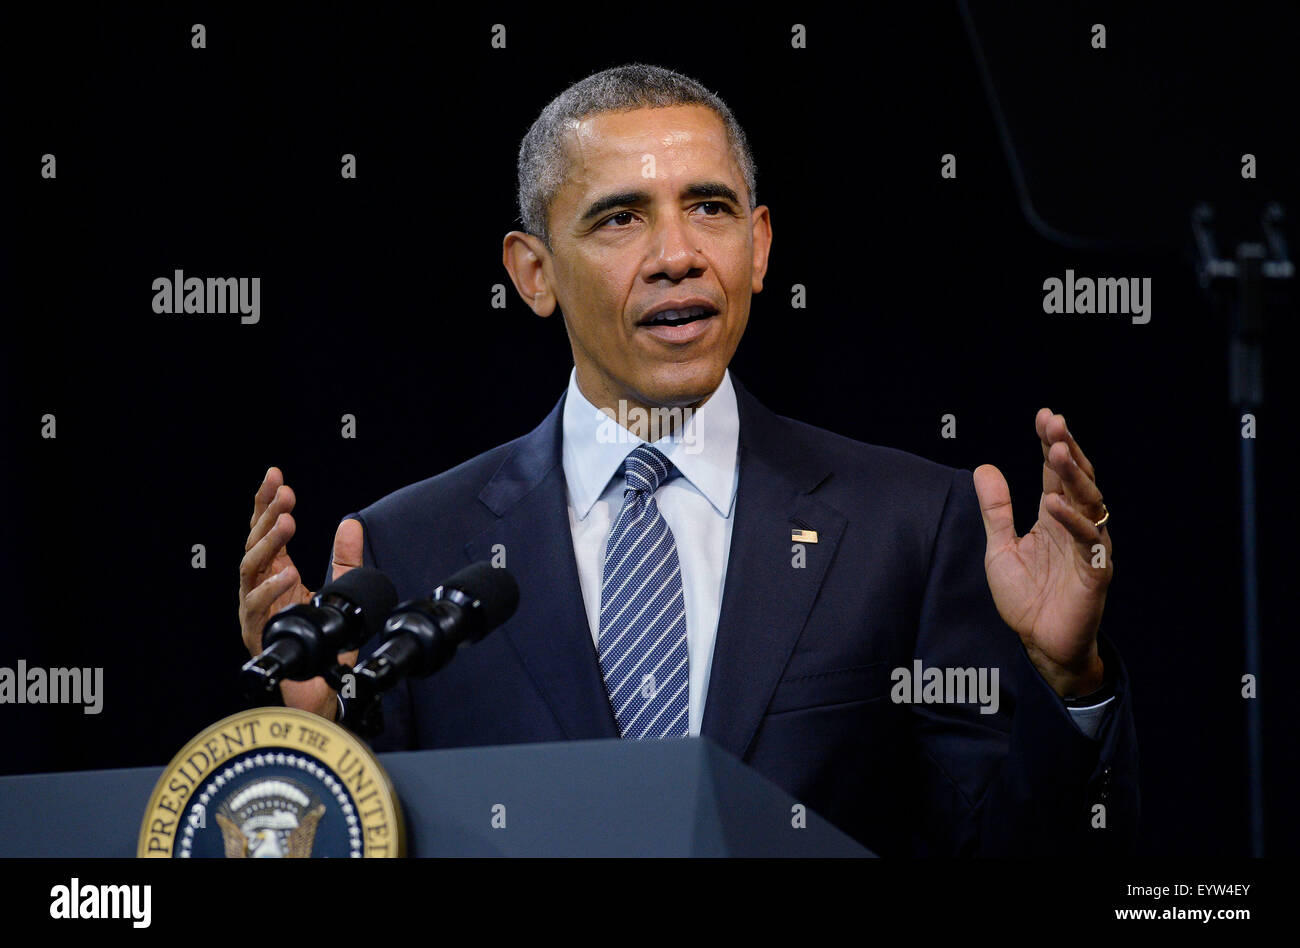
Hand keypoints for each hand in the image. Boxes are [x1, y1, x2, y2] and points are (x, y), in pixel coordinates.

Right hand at [238, 466, 363, 719]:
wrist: (322, 687)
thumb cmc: (327, 639)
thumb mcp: (343, 589)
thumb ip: (346, 558)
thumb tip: (351, 522)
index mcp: (276, 572)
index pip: (265, 530)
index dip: (266, 502)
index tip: (275, 474)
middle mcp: (260, 587)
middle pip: (255, 542)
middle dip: (268, 515)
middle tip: (285, 494)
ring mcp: (253, 609)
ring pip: (249, 569)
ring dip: (267, 544)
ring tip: (287, 522)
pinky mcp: (255, 633)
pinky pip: (255, 607)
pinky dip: (271, 589)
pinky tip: (289, 573)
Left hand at [973, 409, 1112, 697]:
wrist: (1040, 644)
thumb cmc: (1026, 597)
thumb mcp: (1000, 547)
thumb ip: (995, 510)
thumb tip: (984, 468)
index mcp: (1054, 517)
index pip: (1056, 472)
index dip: (1051, 444)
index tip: (1044, 416)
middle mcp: (1075, 526)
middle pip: (1077, 479)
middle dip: (1067, 449)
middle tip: (1055, 422)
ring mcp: (1088, 547)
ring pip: (1089, 503)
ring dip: (1073, 476)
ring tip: (1057, 451)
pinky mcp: (1094, 573)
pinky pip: (1088, 542)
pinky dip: (1070, 521)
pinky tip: (1053, 503)